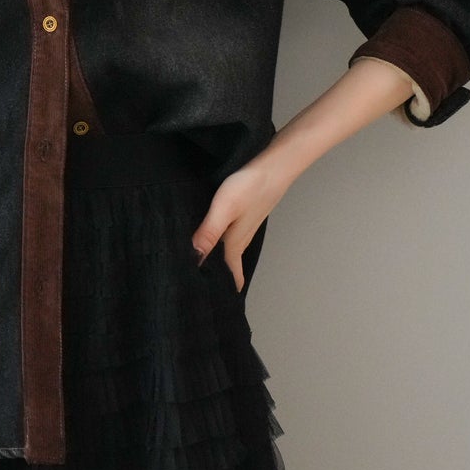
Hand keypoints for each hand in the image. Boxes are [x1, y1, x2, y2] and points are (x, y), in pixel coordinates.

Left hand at [191, 152, 293, 293]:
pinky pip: (231, 238)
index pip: (227, 273)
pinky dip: (222, 246)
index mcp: (234, 242)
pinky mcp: (245, 215)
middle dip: (219, 279)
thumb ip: (209, 232)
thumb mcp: (224, 208)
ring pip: (230, 252)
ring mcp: (245, 227)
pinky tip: (212, 240)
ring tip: (204, 272)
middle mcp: (240, 238)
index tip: (210, 304)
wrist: (276, 165)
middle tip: (202, 292)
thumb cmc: (250, 186)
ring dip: (220, 263)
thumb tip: (193, 258)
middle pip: (229, 265)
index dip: (220, 288)